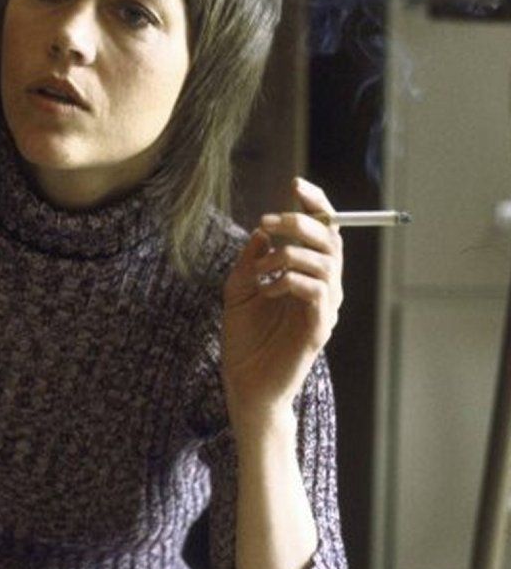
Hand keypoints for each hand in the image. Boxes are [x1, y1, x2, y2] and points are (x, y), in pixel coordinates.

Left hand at [221, 177, 342, 427]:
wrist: (244, 384)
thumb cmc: (245, 339)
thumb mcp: (239, 288)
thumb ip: (252, 260)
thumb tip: (262, 232)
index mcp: (307, 275)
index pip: (323, 231)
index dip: (315, 204)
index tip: (295, 184)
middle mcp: (323, 288)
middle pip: (329, 240)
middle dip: (298, 222)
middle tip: (266, 221)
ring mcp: (324, 309)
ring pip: (324, 262)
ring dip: (288, 254)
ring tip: (261, 268)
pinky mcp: (318, 329)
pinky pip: (317, 291)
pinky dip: (291, 281)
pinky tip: (269, 289)